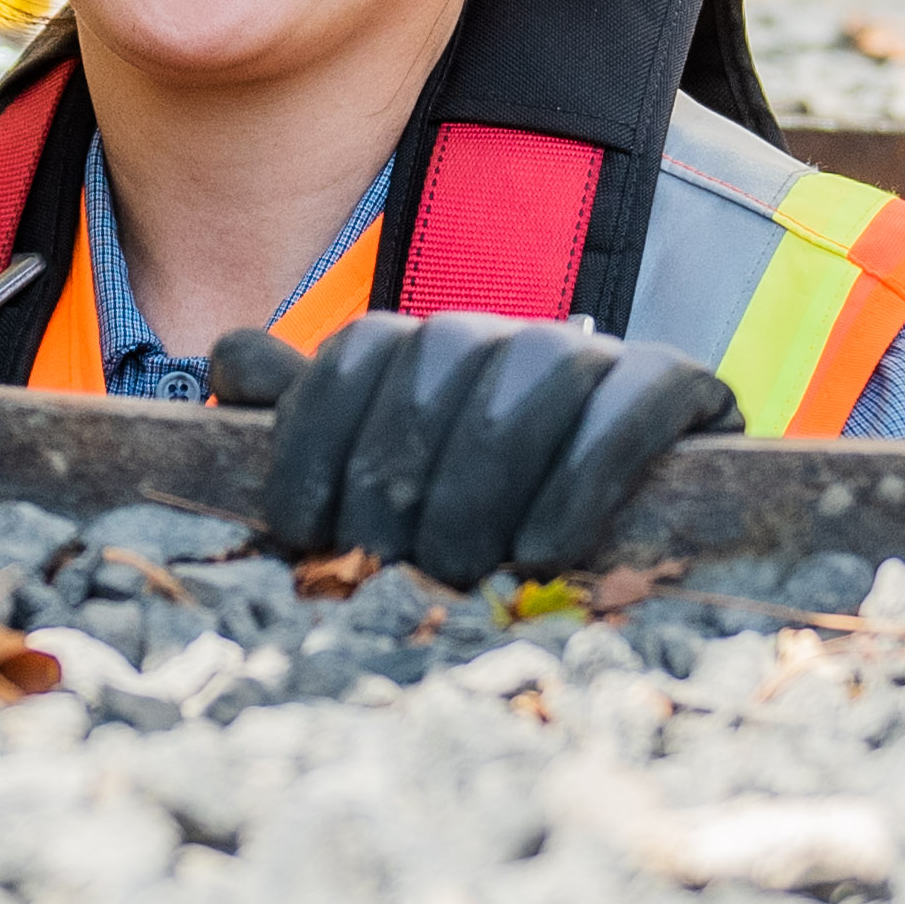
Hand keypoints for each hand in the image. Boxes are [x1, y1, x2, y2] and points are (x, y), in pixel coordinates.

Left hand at [208, 312, 737, 584]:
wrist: (649, 525)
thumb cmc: (490, 524)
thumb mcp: (392, 477)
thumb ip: (315, 417)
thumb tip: (224, 360)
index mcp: (430, 348)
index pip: (359, 351)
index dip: (315, 436)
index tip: (302, 530)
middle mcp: (508, 334)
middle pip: (439, 362)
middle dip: (402, 472)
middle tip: (392, 565)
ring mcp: (597, 354)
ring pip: (531, 373)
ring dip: (483, 477)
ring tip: (460, 569)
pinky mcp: (680, 385)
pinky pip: (632, 401)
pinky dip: (583, 473)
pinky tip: (545, 549)